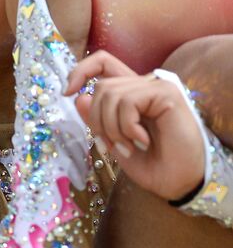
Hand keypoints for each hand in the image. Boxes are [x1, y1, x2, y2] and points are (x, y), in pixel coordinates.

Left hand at [65, 50, 204, 199]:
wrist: (180, 184)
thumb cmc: (152, 164)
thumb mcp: (114, 141)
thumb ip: (97, 119)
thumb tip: (78, 97)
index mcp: (130, 92)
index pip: (101, 62)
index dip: (80, 71)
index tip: (67, 93)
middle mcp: (143, 84)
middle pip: (100, 85)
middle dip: (96, 120)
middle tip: (110, 146)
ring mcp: (156, 86)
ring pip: (110, 93)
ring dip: (112, 128)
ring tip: (128, 147)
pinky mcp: (166, 92)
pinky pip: (128, 102)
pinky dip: (127, 127)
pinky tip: (142, 141)